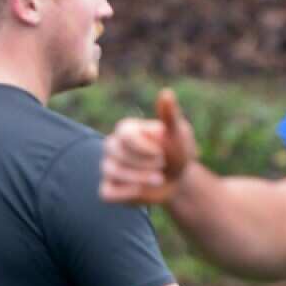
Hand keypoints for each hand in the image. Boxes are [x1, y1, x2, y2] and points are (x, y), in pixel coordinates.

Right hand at [100, 88, 196, 204]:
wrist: (178, 180)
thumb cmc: (177, 152)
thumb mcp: (178, 134)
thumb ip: (170, 116)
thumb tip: (166, 92)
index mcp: (126, 130)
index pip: (125, 135)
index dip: (144, 147)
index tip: (162, 153)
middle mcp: (113, 146)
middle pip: (117, 154)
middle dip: (144, 164)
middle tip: (162, 166)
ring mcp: (109, 167)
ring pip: (112, 172)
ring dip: (139, 178)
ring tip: (159, 179)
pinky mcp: (109, 188)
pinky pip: (107, 193)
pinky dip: (124, 194)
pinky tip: (142, 191)